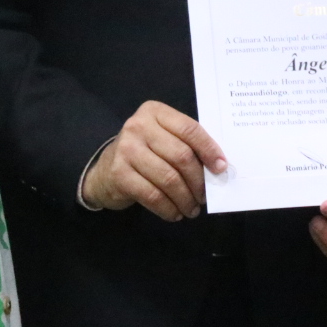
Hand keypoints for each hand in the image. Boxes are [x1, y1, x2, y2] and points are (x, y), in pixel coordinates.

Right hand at [82, 101, 226, 220]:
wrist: (104, 170)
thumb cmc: (144, 152)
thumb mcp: (163, 138)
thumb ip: (186, 144)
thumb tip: (219, 166)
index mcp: (155, 112)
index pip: (189, 129)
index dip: (209, 150)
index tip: (221, 168)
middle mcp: (138, 126)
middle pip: (181, 156)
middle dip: (198, 181)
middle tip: (204, 196)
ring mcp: (127, 150)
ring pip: (169, 179)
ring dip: (185, 199)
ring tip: (192, 209)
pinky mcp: (120, 174)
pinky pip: (153, 195)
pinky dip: (168, 208)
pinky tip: (175, 213)